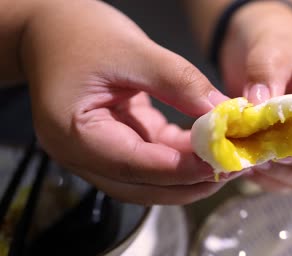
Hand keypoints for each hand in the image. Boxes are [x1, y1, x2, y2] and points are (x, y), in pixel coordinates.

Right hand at [21, 0, 227, 203]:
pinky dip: (182, 156)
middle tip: (233, 169)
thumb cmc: (81, 32)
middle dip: (190, 182)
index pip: (132, 165)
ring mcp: (99, 152)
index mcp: (73, 133)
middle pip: (142, 186)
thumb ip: (178, 82)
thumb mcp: (131, 50)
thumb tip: (221, 112)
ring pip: (150, 180)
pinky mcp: (117, 142)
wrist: (53, 28)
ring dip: (190, 174)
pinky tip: (209, 147)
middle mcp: (82, 154)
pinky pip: (153, 159)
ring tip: (228, 160)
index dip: (181, 169)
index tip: (222, 161)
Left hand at [219, 2, 291, 190]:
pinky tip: (249, 166)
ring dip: (278, 176)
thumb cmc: (277, 36)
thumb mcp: (272, 48)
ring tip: (247, 163)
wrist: (261, 39)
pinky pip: (291, 176)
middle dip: (289, 166)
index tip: (275, 152)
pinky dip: (271, 177)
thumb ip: (267, 76)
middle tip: (253, 158)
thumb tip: (257, 112)